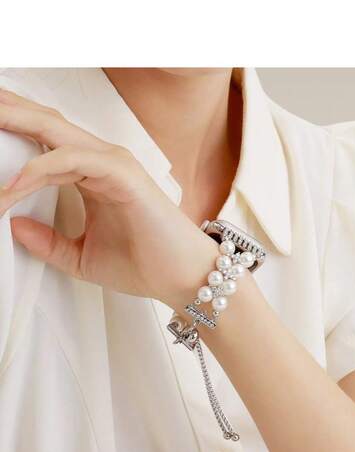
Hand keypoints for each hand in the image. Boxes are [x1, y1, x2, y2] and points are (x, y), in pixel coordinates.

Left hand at [0, 88, 216, 306]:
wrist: (181, 278)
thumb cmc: (143, 264)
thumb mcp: (81, 257)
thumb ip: (48, 242)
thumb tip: (14, 226)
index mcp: (92, 176)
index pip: (44, 146)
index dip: (10, 141)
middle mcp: (101, 163)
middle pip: (46, 126)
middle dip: (10, 113)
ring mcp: (113, 165)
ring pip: (55, 132)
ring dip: (16, 126)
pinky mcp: (123, 175)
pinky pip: (72, 161)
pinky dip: (41, 169)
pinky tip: (16, 184)